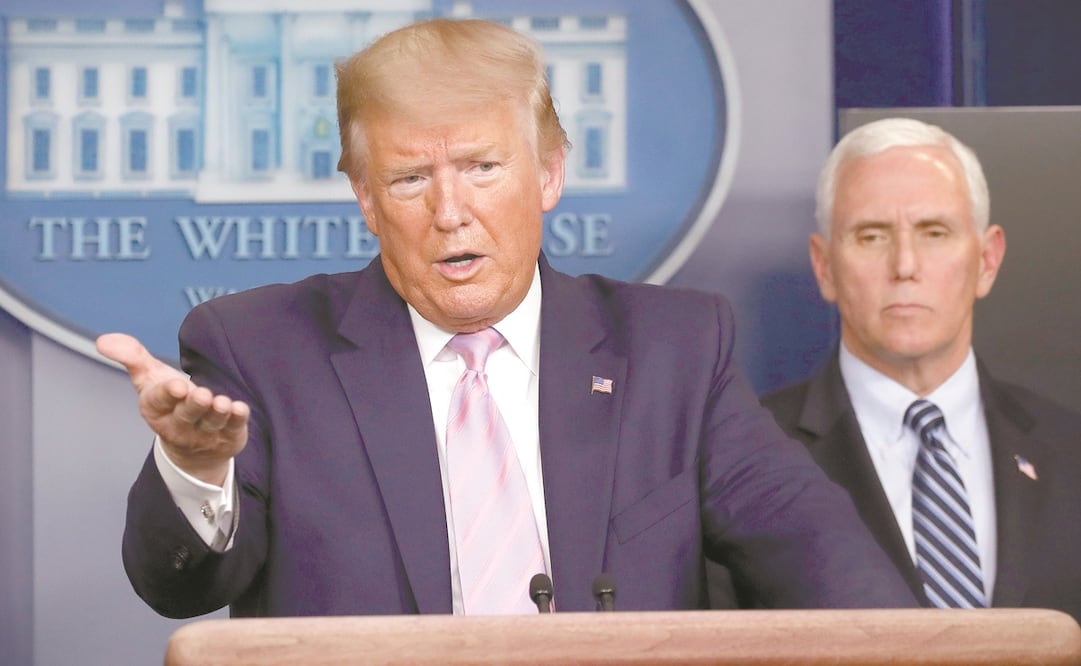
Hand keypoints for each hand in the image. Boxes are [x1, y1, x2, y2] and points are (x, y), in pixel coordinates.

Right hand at [96, 333, 248, 485]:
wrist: (194, 447)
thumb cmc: (170, 403)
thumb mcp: (149, 379)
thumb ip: (131, 357)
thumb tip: (103, 340)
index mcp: (156, 409)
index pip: (159, 401)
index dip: (167, 394)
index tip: (177, 386)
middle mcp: (179, 424)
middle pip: (186, 414)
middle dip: (193, 405)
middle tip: (200, 394)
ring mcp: (204, 433)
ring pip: (211, 422)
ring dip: (217, 413)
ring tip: (221, 402)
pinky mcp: (228, 436)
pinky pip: (233, 428)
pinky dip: (237, 419)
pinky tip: (240, 408)